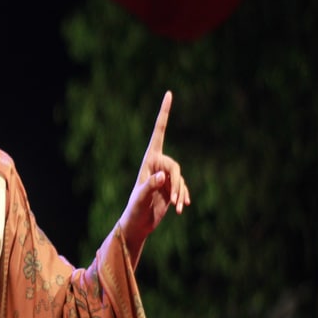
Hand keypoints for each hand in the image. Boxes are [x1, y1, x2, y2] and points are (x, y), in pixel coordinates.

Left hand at [120, 90, 189, 262]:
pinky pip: (182, 188)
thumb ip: (151, 185)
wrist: (137, 224)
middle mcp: (158, 164)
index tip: (169, 94)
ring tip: (176, 209)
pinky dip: (183, 197)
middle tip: (175, 202)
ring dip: (179, 194)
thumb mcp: (140, 198)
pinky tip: (182, 208)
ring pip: (180, 179)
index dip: (164, 113)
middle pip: (175, 167)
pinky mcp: (171, 187)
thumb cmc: (134, 209)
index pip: (159, 132)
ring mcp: (165, 176)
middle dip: (177, 184)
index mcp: (149, 160)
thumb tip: (163, 176)